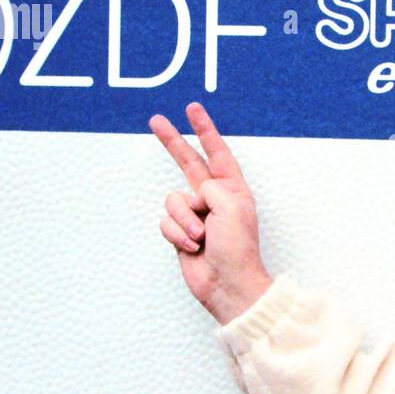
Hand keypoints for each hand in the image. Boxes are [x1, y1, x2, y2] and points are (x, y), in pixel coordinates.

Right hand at [149, 102, 272, 324]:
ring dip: (185, 220)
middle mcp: (213, 198)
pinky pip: (166, 222)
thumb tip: (192, 195)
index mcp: (232, 188)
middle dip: (173, 142)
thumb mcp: (232, 207)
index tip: (192, 108)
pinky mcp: (180, 233)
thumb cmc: (238, 248)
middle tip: (156, 121)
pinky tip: (193, 247)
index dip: (204, 130)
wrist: (227, 284)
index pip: (216, 152)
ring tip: (202, 237)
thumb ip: (211, 188)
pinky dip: (177, 235)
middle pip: (187, 162)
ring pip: (173, 200)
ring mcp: (195, 215)